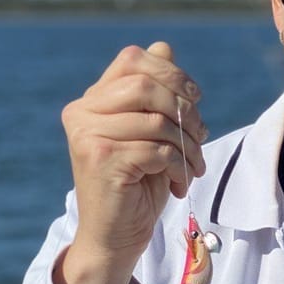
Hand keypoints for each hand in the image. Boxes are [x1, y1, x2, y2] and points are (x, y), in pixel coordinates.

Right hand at [54, 42, 206, 283]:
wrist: (115, 236)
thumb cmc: (137, 184)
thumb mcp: (150, 133)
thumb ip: (155, 94)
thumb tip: (164, 47)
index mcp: (92, 100)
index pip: (133, 59)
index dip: (171, 72)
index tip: (195, 99)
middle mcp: (82, 112)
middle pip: (146, 84)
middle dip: (185, 109)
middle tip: (201, 136)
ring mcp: (88, 136)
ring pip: (157, 120)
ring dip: (188, 143)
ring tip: (194, 165)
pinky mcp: (102, 160)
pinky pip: (158, 150)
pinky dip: (179, 166)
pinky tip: (179, 183)